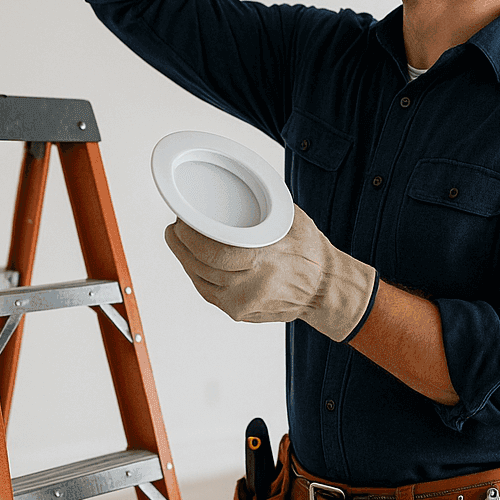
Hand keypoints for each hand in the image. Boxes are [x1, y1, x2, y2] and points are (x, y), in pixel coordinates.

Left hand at [165, 206, 378, 342]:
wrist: (324, 288)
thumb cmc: (309, 250)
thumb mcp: (290, 220)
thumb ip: (260, 209)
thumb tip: (230, 186)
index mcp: (265, 261)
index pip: (213, 252)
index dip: (189, 237)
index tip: (180, 221)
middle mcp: (251, 287)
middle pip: (201, 266)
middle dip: (181, 244)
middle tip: (175, 228)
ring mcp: (243, 304)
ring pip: (199, 280)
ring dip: (184, 259)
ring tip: (179, 241)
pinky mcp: (238, 313)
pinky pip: (207, 292)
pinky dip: (196, 275)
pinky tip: (191, 261)